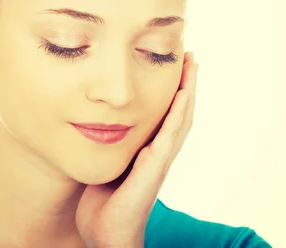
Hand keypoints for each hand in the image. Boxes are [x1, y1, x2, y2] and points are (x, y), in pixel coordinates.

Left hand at [76, 51, 198, 247]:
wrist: (106, 236)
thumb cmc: (103, 204)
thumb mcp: (105, 164)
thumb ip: (107, 144)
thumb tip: (94, 121)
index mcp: (146, 150)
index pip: (164, 114)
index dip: (172, 90)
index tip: (175, 63)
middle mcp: (157, 153)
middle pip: (178, 112)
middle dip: (185, 84)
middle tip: (190, 55)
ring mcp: (158, 162)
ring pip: (179, 121)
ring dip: (187, 93)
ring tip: (191, 66)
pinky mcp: (152, 171)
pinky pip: (167, 139)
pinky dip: (176, 116)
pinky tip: (181, 96)